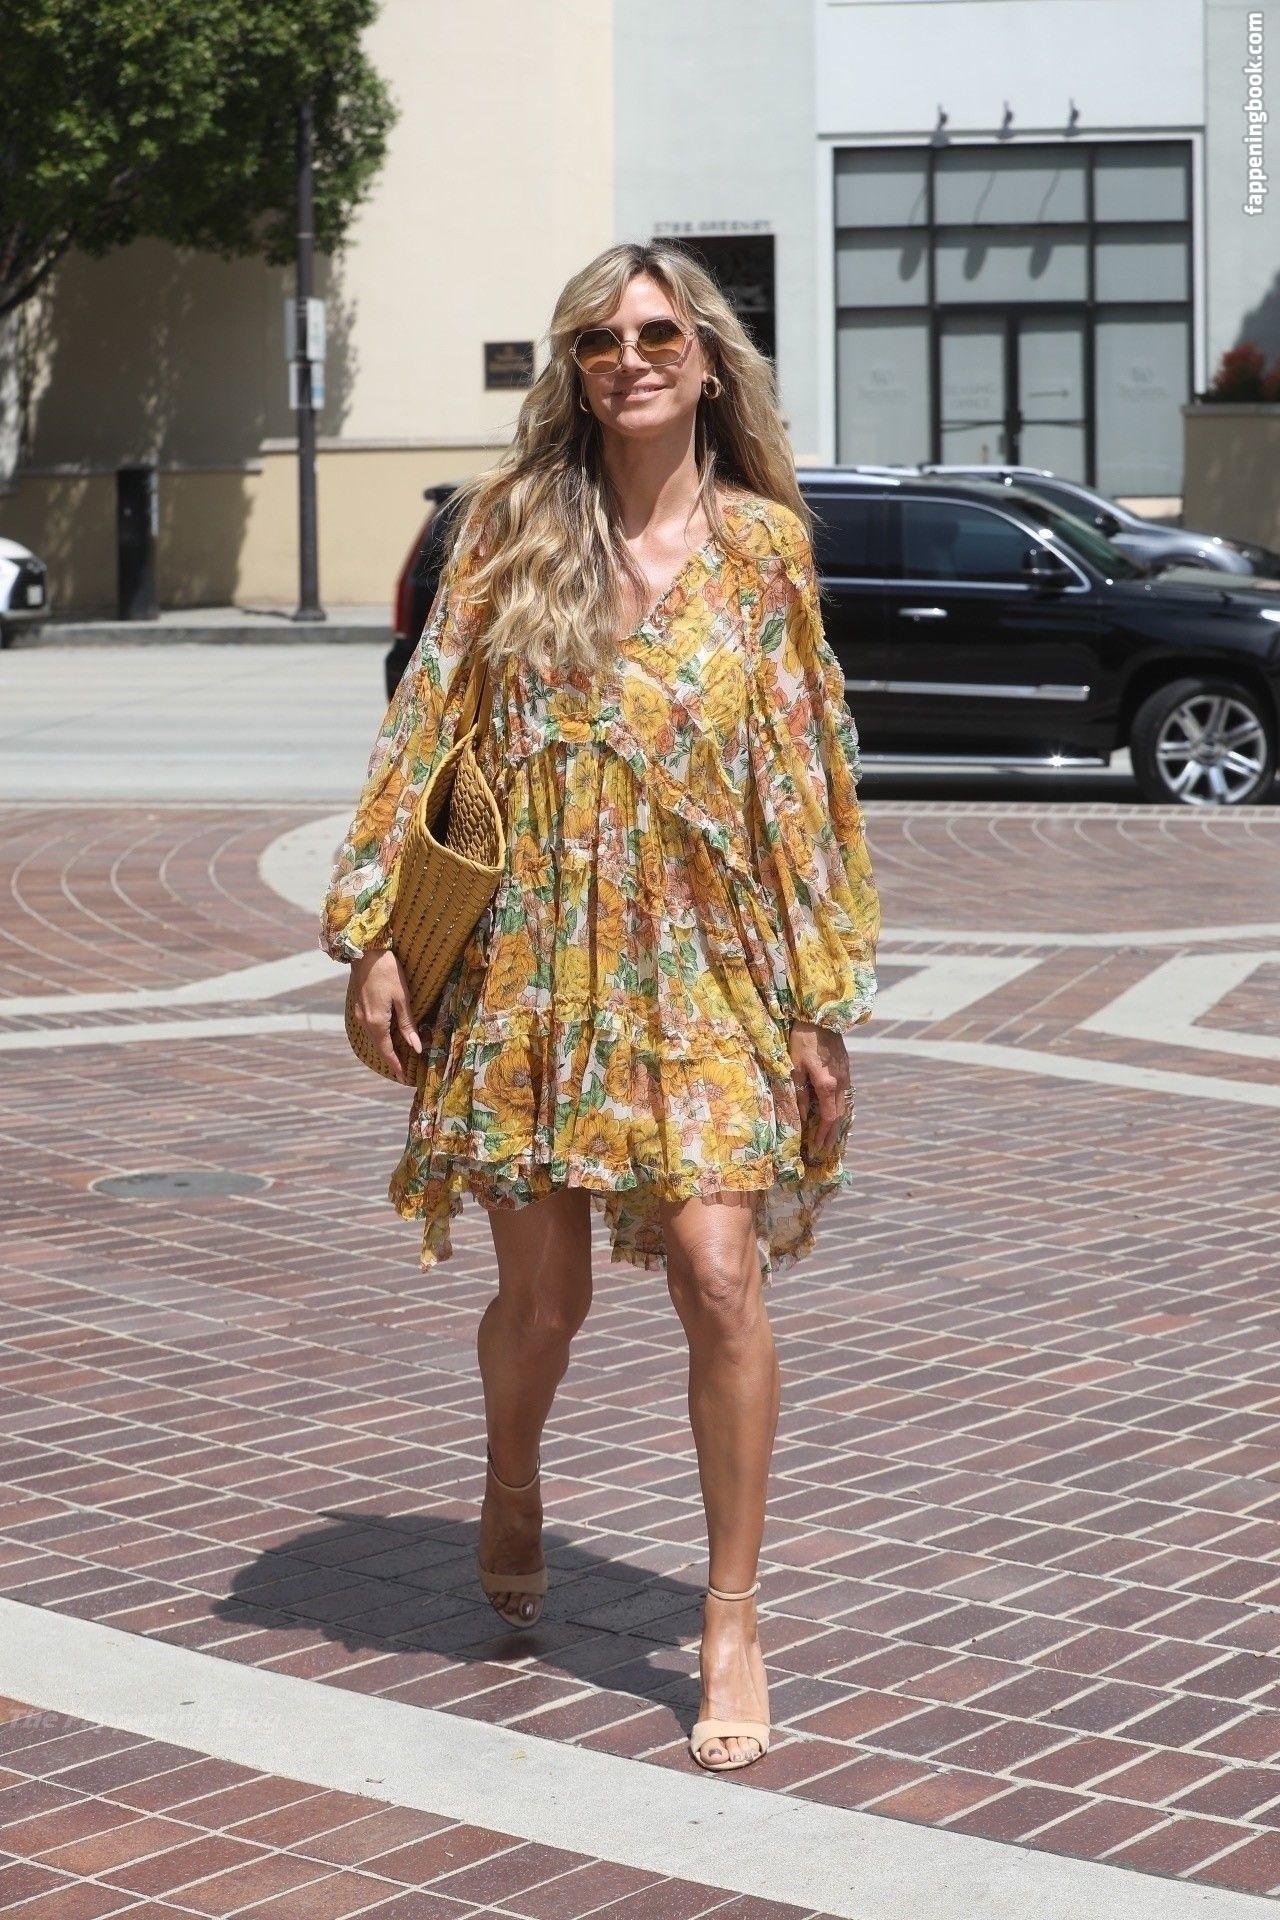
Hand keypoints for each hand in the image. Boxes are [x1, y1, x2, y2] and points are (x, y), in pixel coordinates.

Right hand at [350, 949, 420, 1083]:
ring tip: (397, 1057)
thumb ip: (408, 1024)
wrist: (365, 952)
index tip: (404, 1077)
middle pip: (379, 1047)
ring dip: (385, 1048)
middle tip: (402, 1071)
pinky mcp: (358, 1007)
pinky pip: (370, 1028)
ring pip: (374, 1038)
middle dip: (391, 1060)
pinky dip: (379, 1037)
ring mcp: (359, 1014)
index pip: (387, 1051)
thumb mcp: (402, 997)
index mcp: (377, 1022)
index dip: (396, 1065)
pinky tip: (387, 1037)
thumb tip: (416, 1047)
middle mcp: (365, 1021)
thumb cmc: (388, 971)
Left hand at [788, 1019, 850, 1156]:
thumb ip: (799, 1095)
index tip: (817, 1148)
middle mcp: (840, 1083)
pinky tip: (834, 1113)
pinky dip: (839, 1108)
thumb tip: (802, 1117)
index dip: (823, 1135)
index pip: (828, 1118)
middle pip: (839, 1116)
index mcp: (826, 1085)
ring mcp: (846, 1076)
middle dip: (831, 1134)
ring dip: (837, 1123)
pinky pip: (845, 1095)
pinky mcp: (846, 1069)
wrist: (821, 1017)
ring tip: (829, 1136)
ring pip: (844, 1105)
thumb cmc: (802, 1041)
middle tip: (824, 1149)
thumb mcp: (794, 1068)